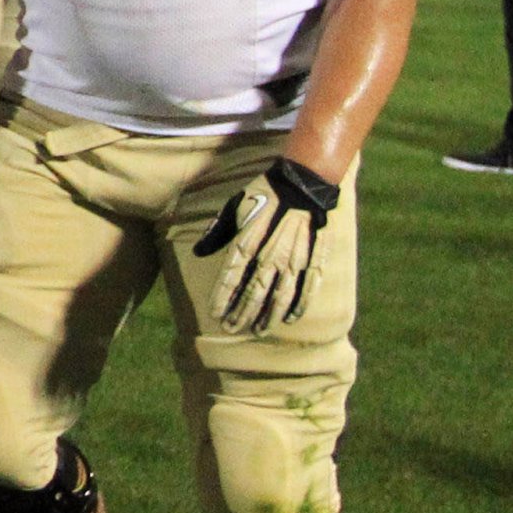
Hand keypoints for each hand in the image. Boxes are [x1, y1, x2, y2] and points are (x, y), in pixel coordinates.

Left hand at [194, 156, 339, 333]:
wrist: (303, 182)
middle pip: (253, 293)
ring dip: (267, 316)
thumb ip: (218, 231)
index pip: (231, 278)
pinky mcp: (314, 260)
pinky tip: (290, 319)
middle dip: (241, 313)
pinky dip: (298, 306)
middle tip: (230, 330)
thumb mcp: (235, 206)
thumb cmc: (265, 192)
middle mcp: (270, 257)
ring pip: (280, 297)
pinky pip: (307, 289)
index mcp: (249, 243)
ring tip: (257, 331)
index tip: (214, 314)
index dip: (223, 298)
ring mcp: (294, 261)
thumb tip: (199, 252)